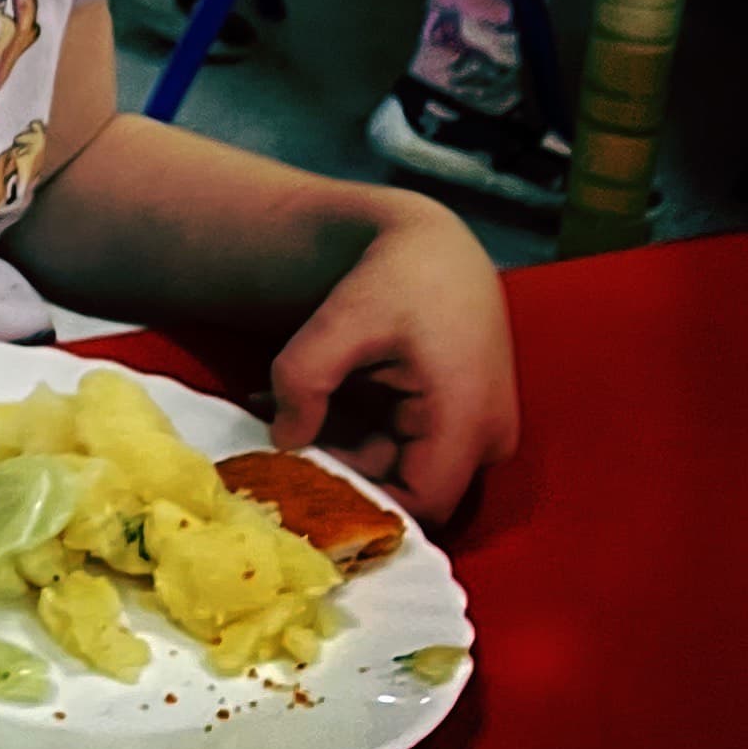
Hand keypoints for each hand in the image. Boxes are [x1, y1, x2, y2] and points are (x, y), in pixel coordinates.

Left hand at [265, 194, 517, 518]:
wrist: (436, 244)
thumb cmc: (398, 275)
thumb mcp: (342, 319)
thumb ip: (305, 380)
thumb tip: (283, 444)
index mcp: (468, 421)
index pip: (418, 504)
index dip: (358, 504)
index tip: (295, 484)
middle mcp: (484, 440)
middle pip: (402, 487)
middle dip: (332, 471)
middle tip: (263, 450)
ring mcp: (472, 434)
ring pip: (392, 467)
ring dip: (331, 447)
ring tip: (266, 411)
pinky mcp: (453, 423)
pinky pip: (396, 445)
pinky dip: (345, 429)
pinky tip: (288, 403)